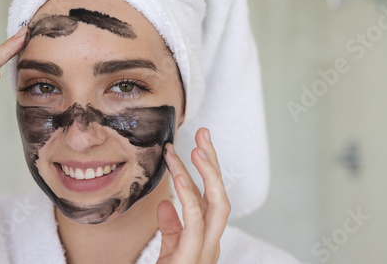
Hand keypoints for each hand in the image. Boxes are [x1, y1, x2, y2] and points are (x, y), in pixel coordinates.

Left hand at [157, 128, 230, 263]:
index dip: (208, 169)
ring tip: (194, 148)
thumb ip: (171, 227)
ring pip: (217, 206)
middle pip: (221, 196)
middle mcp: (211, 242)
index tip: (197, 143)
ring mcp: (205, 251)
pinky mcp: (191, 258)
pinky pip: (195, 223)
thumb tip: (166, 204)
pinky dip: (190, 197)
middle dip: (214, 163)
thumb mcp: (169, 249)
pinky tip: (181, 177)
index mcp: (206, 237)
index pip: (212, 197)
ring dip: (207, 174)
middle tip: (203, 134)